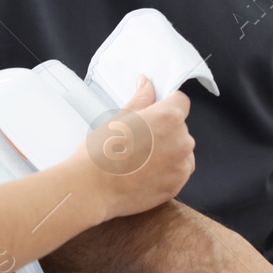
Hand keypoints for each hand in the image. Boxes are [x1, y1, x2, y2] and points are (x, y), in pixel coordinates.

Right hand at [71, 76, 194, 219]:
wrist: (92, 189)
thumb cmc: (101, 153)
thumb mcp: (120, 118)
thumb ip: (141, 99)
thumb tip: (147, 84)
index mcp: (168, 118)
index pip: (180, 101)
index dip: (166, 103)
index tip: (155, 110)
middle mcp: (181, 141)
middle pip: (180, 127)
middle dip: (164, 129)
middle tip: (139, 137)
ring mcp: (181, 166)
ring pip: (181, 149)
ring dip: (168, 149)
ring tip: (140, 158)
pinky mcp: (177, 186)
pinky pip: (178, 170)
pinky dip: (166, 169)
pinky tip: (144, 171)